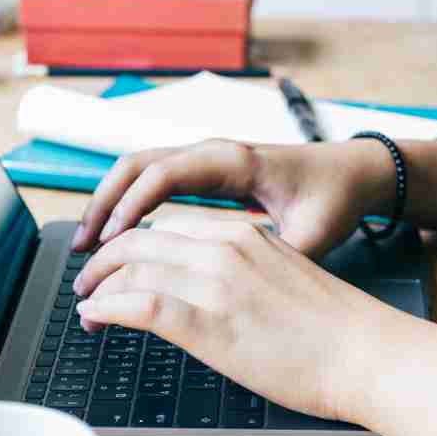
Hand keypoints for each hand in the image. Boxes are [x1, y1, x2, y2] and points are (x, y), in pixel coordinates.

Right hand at [71, 138, 389, 257]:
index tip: (110, 243)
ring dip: (110, 202)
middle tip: (82, 250)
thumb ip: (280, 254)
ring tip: (87, 246)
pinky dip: (128, 203)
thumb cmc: (334, 199)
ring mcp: (207, 159)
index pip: (163, 174)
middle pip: (136, 164)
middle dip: (103, 203)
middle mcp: (213, 152)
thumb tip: (246, 283)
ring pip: (139, 169)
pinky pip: (154, 180)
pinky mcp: (207, 173)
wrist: (354, 174)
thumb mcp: (313, 233)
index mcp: (234, 161)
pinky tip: (119, 238)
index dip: (131, 207)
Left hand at [71, 216, 409, 422]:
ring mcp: (214, 282)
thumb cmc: (336, 330)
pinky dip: (106, 308)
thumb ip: (245, 275)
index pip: (171, 227)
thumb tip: (215, 293)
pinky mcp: (207, 322)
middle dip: (106, 261)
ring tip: (87, 308)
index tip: (121, 266)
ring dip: (98, 287)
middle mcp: (225, 247)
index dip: (135, 245)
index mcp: (245, 234)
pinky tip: (95, 318)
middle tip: (89, 284)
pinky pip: (137, 304)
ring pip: (132, 268)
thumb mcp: (285, 279)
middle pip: (141, 240)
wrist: (366, 352)